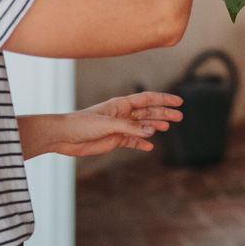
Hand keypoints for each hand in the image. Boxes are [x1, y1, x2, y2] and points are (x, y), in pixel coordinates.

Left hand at [51, 92, 182, 156]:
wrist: (65, 137)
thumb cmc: (82, 124)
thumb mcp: (109, 124)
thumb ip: (131, 127)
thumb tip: (152, 131)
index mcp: (121, 104)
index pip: (147, 99)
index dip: (164, 99)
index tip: (179, 102)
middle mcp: (123, 114)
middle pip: (148, 112)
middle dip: (164, 114)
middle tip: (179, 117)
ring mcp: (120, 127)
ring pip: (142, 126)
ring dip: (155, 126)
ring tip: (167, 128)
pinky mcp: (114, 140)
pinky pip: (132, 140)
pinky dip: (141, 143)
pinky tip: (150, 146)